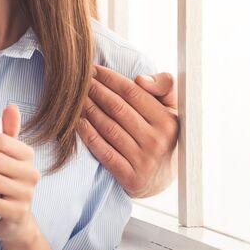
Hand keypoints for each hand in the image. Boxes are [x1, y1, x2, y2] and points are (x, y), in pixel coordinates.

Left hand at [79, 67, 178, 197]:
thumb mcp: (173, 110)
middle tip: (81, 80)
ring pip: (108, 128)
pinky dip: (89, 135)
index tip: (94, 69)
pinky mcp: (130, 177)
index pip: (133, 92)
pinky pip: (104, 152)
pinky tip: (78, 123)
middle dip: (96, 91)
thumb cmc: (162, 136)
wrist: (161, 180)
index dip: (110, 78)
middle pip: (117, 108)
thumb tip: (140, 80)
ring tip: (76, 98)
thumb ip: (164, 87)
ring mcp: (143, 161)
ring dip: (89, 110)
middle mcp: (156, 141)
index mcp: (167, 121)